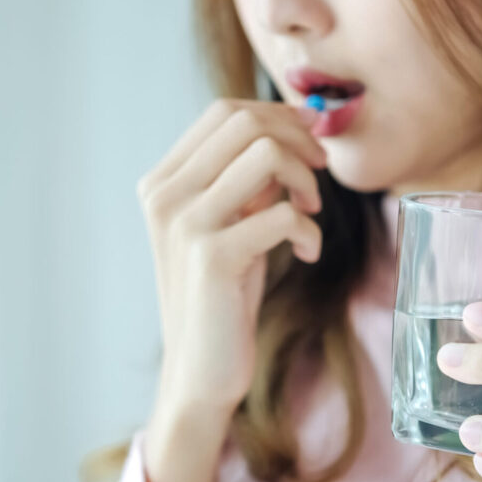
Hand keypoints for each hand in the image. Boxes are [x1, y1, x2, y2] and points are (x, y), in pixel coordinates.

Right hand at [136, 98, 326, 481]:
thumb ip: (246, 180)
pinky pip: (282, 214)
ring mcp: (184, 224)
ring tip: (310, 213)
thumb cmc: (223, 296)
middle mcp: (165, 196)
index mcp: (162, 183)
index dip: (278, 114)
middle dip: (298, 139)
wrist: (200, 369)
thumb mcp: (229, 225)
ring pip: (263, 154)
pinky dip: (308, 231)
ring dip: (304, 179)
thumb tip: (297, 125)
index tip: (313, 138)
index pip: (223, 113)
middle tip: (319, 175)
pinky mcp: (211, 257)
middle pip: (243, 123)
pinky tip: (305, 254)